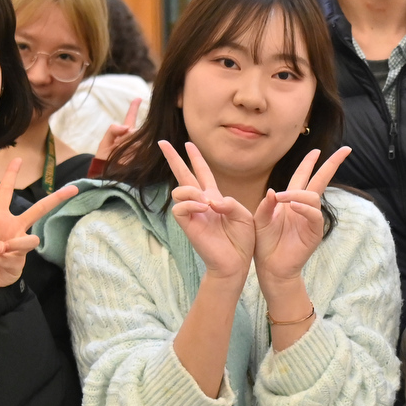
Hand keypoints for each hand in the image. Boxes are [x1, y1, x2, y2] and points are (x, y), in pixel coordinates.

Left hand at [0, 158, 79, 293]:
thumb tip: (2, 246)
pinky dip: (2, 259)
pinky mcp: (22, 261)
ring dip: (15, 245)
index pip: (5, 194)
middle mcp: (13, 228)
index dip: (10, 176)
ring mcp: (20, 244)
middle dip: (56, 199)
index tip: (18, 159)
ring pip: (29, 240)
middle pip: (37, 210)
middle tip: (73, 190)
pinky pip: (16, 257)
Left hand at [95, 95, 143, 161]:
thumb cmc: (104, 159)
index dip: (134, 107)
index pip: (130, 117)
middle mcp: (134, 139)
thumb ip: (113, 130)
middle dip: (125, 138)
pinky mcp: (143, 156)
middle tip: (117, 147)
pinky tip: (126, 159)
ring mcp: (139, 147)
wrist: (106, 175)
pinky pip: (139, 149)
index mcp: (124, 133)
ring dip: (126, 146)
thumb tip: (128, 127)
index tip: (139, 97)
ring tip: (120, 156)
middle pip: (134, 130)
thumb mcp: (104, 142)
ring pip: (137, 140)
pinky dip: (130, 152)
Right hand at [160, 140, 253, 281]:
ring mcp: (193, 214)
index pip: (202, 174)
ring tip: (205, 201)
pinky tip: (203, 208)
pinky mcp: (188, 225)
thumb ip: (229, 202)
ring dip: (191, 190)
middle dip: (173, 159)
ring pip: (179, 191)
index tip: (188, 144)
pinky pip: (179, 208)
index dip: (196, 159)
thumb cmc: (242, 240)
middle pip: (183, 176)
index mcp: (215, 199)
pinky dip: (190, 204)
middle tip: (162, 142)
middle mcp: (201, 203)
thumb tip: (211, 201)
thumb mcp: (243, 215)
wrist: (236, 262)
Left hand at [254, 146, 350, 284]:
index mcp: (290, 201)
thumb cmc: (264, 244)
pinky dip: (304, 208)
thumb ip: (266, 206)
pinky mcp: (314, 232)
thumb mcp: (259, 220)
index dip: (309, 163)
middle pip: (321, 180)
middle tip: (346, 150)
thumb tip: (273, 191)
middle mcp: (303, 207)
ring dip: (297, 194)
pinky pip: (314, 215)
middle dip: (332, 164)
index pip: (303, 177)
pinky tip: (293, 206)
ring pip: (313, 197)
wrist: (270, 267)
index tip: (318, 150)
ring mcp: (311, 219)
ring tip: (282, 200)